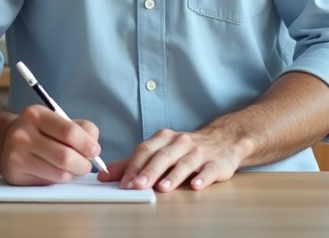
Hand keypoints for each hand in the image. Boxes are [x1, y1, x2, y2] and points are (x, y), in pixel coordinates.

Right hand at [0, 104, 101, 185]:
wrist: (4, 141)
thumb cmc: (39, 130)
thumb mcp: (57, 120)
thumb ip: (80, 129)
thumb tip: (94, 147)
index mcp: (36, 114)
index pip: (68, 131)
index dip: (87, 144)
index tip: (95, 150)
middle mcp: (23, 134)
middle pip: (65, 156)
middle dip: (84, 163)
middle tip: (87, 164)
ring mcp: (17, 156)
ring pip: (59, 173)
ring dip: (73, 173)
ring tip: (72, 167)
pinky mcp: (15, 174)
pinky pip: (49, 182)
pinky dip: (60, 178)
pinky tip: (56, 171)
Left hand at [97, 127, 244, 192]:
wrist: (224, 139)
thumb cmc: (186, 148)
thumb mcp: (160, 150)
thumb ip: (133, 163)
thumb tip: (104, 175)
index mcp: (165, 139)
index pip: (145, 150)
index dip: (133, 166)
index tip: (123, 182)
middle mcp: (181, 142)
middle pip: (162, 156)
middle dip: (148, 171)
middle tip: (136, 186)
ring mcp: (199, 152)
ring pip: (184, 163)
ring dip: (173, 176)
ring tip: (162, 188)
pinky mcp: (216, 163)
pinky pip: (208, 170)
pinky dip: (202, 177)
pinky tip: (196, 185)